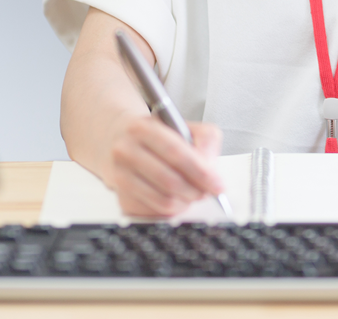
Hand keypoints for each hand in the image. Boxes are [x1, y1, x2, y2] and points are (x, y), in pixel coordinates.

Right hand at [104, 114, 223, 216]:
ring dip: (186, 201)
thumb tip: (210, 169)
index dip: (200, 172)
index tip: (217, 184)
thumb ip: (204, 141)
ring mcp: (120, 176)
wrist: (121, 140)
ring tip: (193, 192)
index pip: (175, 153)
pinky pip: (155, 211)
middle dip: (196, 190)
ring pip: (163, 200)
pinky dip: (173, 208)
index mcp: (142, 128)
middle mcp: (126, 151)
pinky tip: (177, 197)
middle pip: (169, 181)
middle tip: (207, 191)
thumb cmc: (158, 134)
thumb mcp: (184, 125)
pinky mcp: (122, 197)